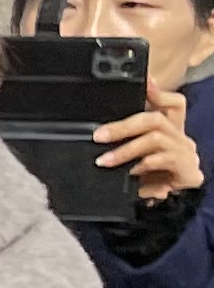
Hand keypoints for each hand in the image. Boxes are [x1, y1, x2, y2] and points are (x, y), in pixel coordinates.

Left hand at [100, 86, 202, 203]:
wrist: (172, 205)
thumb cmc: (152, 178)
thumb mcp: (135, 158)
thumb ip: (126, 142)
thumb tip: (101, 133)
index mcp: (171, 131)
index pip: (174, 104)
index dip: (160, 93)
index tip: (145, 83)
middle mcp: (181, 138)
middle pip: (156, 119)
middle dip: (124, 126)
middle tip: (99, 136)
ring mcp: (186, 153)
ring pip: (156, 139)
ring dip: (126, 149)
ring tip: (105, 160)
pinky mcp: (188, 170)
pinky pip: (164, 160)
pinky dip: (143, 165)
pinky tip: (130, 172)